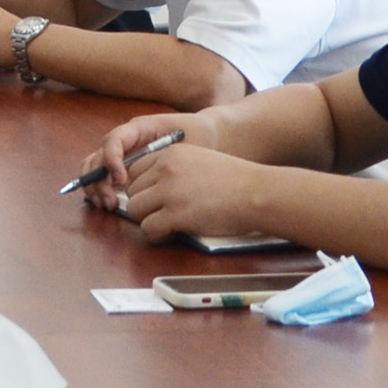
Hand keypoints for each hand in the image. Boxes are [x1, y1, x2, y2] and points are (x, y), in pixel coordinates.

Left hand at [107, 139, 267, 240]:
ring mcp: (168, 191)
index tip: (153, 199)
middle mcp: (164, 169)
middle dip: (144, 205)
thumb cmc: (235, 180)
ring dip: (147, 220)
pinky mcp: (176, 214)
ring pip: (135, 210)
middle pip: (132, 191)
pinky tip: (170, 233)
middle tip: (161, 214)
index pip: (134, 170)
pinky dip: (156, 234)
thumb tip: (153, 188)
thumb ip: (174, 169)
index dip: (142, 188)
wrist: (256, 193)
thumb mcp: (199, 160)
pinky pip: (149, 227)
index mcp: (169, 153)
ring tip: (165, 225)